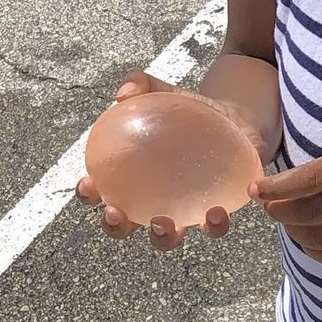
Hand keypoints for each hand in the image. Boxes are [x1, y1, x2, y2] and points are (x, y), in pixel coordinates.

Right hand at [75, 71, 238, 252]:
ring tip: (169, 222)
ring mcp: (184, 212)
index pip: (101, 190)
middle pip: (126, 225)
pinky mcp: (217, 213)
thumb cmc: (188, 108)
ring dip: (163, 236)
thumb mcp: (166, 91)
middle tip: (117, 212)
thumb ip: (142, 85)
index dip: (88, 193)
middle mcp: (152, 202)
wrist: (233, 117)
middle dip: (116, 227)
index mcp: (131, 177)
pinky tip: (218, 209)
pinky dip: (215, 223)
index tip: (88, 183)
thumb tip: (123, 94)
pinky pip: (214, 225)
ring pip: (169, 236)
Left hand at [253, 144, 321, 266]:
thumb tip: (278, 189)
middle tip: (270, 206)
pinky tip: (308, 237)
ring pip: (315, 238)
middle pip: (307, 213)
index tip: (255, 190)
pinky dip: (311, 248)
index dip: (276, 188)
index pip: (308, 180)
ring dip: (293, 230)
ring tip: (289, 221)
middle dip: (279, 211)